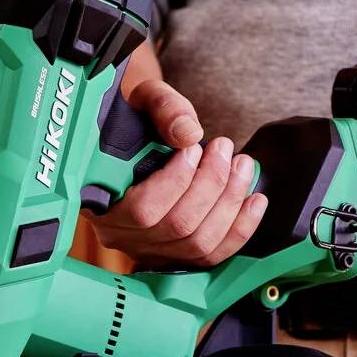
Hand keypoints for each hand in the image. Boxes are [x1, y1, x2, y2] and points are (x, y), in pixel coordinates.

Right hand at [86, 79, 268, 266]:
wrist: (140, 139)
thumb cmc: (139, 121)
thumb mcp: (145, 99)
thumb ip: (163, 107)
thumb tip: (188, 133)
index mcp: (102, 198)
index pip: (142, 209)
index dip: (176, 181)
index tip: (194, 148)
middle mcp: (121, 233)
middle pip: (177, 226)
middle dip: (211, 184)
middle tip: (225, 148)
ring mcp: (148, 250)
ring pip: (198, 242)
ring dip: (229, 202)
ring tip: (242, 166)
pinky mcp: (175, 257)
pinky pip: (212, 256)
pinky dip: (240, 228)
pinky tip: (255, 200)